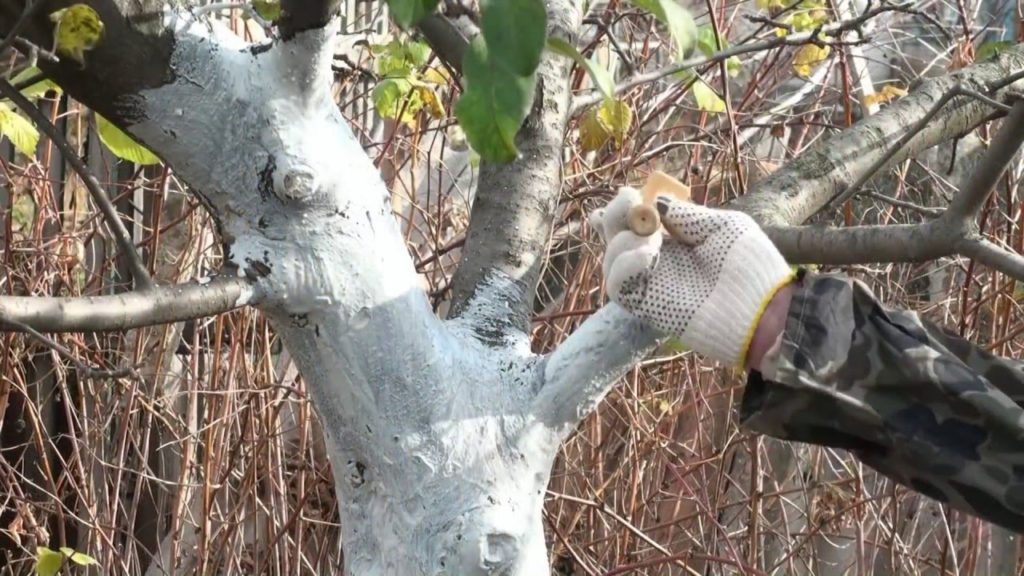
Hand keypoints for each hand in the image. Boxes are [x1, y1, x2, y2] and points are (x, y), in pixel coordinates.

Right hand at [590, 188, 793, 368]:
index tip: (628, 194)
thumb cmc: (751, 265)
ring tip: (651, 240)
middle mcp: (657, 260)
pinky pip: (618, 286)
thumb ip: (687, 215)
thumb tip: (656, 202)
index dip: (623, 208)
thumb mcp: (722, 226)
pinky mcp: (648, 306)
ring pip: (611, 259)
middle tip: (632, 206)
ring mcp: (651, 283)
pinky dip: (623, 267)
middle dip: (615, 216)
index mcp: (675, 239)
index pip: (636, 221)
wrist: (763, 309)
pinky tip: (646, 257)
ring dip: (622, 242)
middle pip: (615, 236)